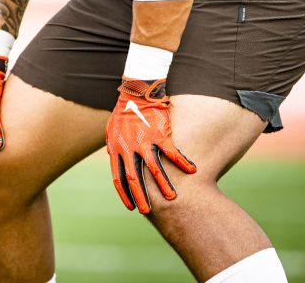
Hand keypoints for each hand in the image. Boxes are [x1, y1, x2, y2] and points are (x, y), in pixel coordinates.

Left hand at [105, 78, 196, 213]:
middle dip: (141, 197)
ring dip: (163, 184)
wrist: (135, 92)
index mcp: (117, 149)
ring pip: (154, 169)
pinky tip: (192, 171)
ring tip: (172, 198)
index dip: (125, 194)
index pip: (119, 178)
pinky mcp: (159, 134)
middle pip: (135, 178)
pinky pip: (172, 152)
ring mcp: (144, 141)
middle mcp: (129, 148)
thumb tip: (114, 157)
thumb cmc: (123, 111)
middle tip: (148, 212)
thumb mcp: (112, 129)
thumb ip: (114, 146)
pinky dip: (182, 162)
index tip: (131, 207)